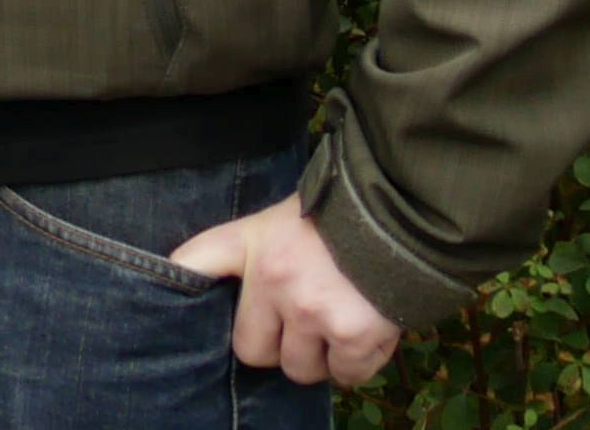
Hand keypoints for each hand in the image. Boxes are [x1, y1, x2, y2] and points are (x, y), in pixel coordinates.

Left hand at [173, 197, 402, 387]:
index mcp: (253, 246)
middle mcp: (275, 283)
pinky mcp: (354, 336)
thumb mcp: (281, 218)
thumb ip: (249, 248)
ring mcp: (314, 313)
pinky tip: (366, 333)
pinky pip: (347, 375)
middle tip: (301, 325)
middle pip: (253, 351)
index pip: (193, 263)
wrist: (407, 216)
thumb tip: (208, 274)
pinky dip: (357, 364)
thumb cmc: (342, 215)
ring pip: (301, 369)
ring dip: (320, 358)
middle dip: (278, 346)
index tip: (182, 302)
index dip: (186, 282)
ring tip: (337, 326)